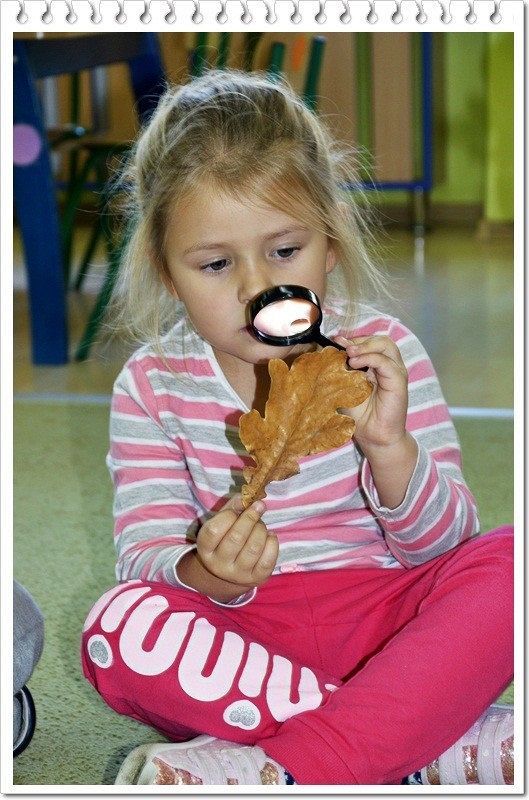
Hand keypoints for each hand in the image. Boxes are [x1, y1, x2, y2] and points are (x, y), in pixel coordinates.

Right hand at [196, 495, 278, 588]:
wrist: (231, 571)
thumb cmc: (226, 539)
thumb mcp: (221, 523)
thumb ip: (232, 508)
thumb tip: (247, 498)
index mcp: (205, 549)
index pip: (214, 530)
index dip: (229, 514)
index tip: (240, 505)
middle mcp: (219, 565)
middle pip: (236, 538)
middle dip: (251, 518)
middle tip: (258, 508)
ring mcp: (238, 574)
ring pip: (254, 548)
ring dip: (261, 529)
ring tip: (261, 525)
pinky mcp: (256, 578)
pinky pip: (268, 559)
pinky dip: (272, 542)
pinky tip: (269, 536)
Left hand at [335, 335, 408, 454]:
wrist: (373, 435)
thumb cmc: (359, 414)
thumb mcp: (345, 386)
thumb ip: (341, 369)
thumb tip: (330, 350)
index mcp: (377, 365)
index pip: (369, 342)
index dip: (353, 339)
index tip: (335, 340)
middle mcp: (389, 366)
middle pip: (380, 340)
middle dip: (360, 339)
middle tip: (344, 346)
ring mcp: (395, 372)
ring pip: (386, 345)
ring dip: (365, 345)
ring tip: (350, 353)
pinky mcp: (398, 381)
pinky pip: (386, 362)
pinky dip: (370, 358)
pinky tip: (356, 363)